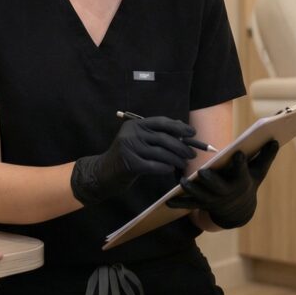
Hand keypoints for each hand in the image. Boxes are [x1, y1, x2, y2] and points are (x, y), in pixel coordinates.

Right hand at [71, 115, 198, 205]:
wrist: (103, 172)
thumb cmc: (126, 156)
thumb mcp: (138, 140)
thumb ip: (156, 133)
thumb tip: (181, 126)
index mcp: (135, 125)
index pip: (161, 122)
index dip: (179, 126)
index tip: (192, 132)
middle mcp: (131, 133)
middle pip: (163, 137)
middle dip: (181, 145)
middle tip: (192, 153)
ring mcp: (130, 148)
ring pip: (161, 152)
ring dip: (176, 158)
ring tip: (184, 163)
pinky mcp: (130, 164)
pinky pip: (154, 165)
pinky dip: (165, 167)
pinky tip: (170, 169)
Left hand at [165, 140, 277, 228]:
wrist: (239, 210)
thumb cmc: (248, 183)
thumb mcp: (258, 172)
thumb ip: (265, 156)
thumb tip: (275, 139)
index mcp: (241, 182)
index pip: (242, 172)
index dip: (240, 164)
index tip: (237, 153)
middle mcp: (227, 193)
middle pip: (219, 188)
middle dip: (212, 181)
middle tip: (203, 172)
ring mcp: (213, 200)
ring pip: (202, 197)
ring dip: (192, 191)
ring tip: (184, 182)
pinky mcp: (202, 205)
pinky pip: (189, 205)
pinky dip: (178, 204)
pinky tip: (167, 201)